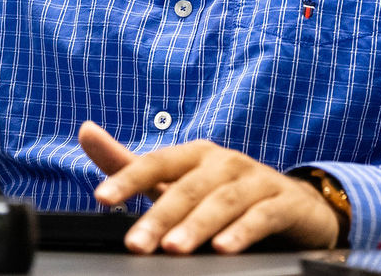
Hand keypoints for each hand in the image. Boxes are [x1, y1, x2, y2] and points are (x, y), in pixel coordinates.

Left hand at [79, 121, 338, 253]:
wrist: (295, 205)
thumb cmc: (224, 192)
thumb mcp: (176, 180)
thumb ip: (130, 164)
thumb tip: (85, 131)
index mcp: (195, 155)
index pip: (156, 162)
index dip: (128, 178)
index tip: (101, 198)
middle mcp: (224, 162)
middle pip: (188, 188)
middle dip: (159, 216)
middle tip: (136, 244)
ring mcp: (256, 180)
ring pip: (223, 202)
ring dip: (197, 225)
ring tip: (174, 249)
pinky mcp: (283, 203)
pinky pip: (262, 216)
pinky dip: (243, 231)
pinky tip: (224, 249)